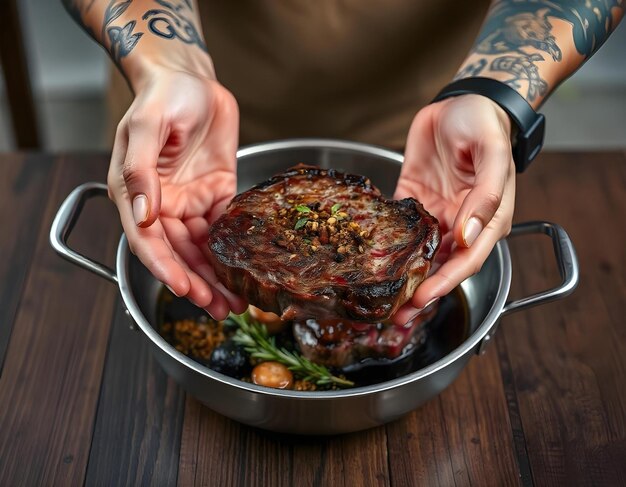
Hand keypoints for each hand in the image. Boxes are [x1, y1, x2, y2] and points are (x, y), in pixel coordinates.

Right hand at [107, 69, 246, 318]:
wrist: (191, 79)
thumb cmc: (162, 97)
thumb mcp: (145, 128)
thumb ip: (140, 173)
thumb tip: (142, 217)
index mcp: (136, 194)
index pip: (148, 241)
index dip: (165, 268)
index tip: (184, 290)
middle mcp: (163, 204)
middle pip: (178, 253)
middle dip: (197, 284)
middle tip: (218, 308)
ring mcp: (191, 201)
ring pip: (203, 249)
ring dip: (216, 277)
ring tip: (234, 305)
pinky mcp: (217, 193)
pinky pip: (225, 228)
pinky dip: (234, 252)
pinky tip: (245, 270)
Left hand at [392, 94, 515, 324]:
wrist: (461, 99)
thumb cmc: (484, 124)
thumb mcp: (491, 154)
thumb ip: (485, 195)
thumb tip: (469, 235)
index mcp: (486, 218)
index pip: (466, 260)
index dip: (445, 283)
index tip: (422, 300)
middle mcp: (460, 222)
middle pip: (441, 266)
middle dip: (422, 292)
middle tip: (397, 315)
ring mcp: (435, 212)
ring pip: (419, 254)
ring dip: (404, 278)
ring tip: (383, 300)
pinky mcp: (412, 199)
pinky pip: (398, 227)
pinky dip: (386, 245)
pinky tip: (371, 263)